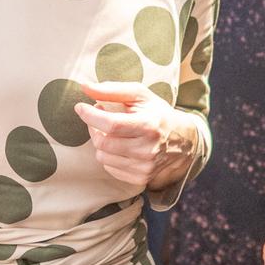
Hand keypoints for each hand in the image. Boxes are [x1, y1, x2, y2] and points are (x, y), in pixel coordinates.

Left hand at [74, 82, 200, 188]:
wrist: (184, 141)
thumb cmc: (158, 114)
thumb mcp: (141, 95)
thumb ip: (112, 90)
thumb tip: (84, 86)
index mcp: (148, 125)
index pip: (111, 124)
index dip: (91, 116)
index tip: (80, 107)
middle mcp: (147, 149)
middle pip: (102, 142)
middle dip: (93, 128)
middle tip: (98, 117)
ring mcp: (144, 167)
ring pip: (102, 156)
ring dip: (101, 142)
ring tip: (111, 132)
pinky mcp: (140, 178)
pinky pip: (109, 168)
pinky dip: (110, 155)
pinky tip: (120, 146)